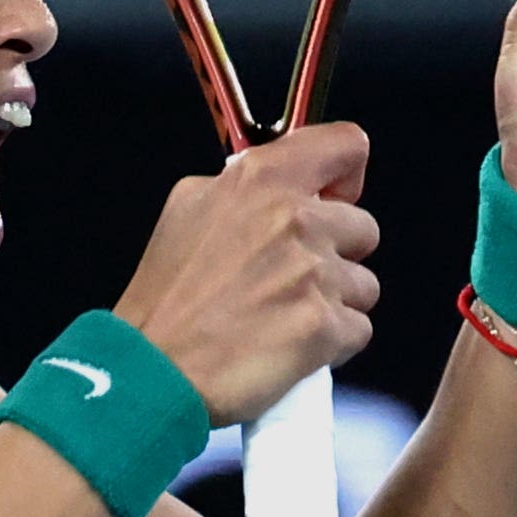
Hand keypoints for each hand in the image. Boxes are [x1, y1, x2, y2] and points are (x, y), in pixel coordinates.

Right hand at [114, 122, 380, 425]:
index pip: (346, 145)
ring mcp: (314, 273)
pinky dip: (332, 343)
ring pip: (363, 284)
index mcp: (261, 180)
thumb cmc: (164, 300)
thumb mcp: (187, 208)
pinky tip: (291, 345)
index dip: (345, 174)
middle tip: (290, 277)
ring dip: (334, 302)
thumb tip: (279, 187)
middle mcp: (294, 219)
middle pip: (363, 227)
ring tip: (285, 316)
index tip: (331, 195)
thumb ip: (242, 187)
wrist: (153, 370)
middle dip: (335, 252)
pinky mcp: (325, 327)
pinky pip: (358, 329)